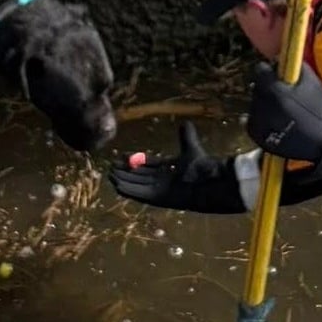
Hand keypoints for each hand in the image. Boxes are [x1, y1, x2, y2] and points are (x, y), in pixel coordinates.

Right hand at [107, 121, 246, 213]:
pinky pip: (141, 194)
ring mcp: (160, 190)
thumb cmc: (203, 166)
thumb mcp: (192, 147)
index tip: (120, 157)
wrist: (212, 181)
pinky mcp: (160, 198)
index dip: (133, 161)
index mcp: (168, 168)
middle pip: (139, 175)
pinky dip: (129, 191)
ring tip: (109, 176)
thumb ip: (186, 137)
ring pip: (137, 184)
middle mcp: (162, 179)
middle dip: (125, 172)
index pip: (146, 164)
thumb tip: (185, 123)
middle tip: (109, 168)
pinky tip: (117, 186)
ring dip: (124, 181)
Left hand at [245, 62, 321, 162]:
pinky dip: (261, 121)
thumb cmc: (318, 105)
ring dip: (264, 105)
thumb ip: (294, 65)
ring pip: (254, 105)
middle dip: (266, 89)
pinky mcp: (257, 136)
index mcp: (274, 90)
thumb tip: (278, 56)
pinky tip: (276, 122)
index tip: (273, 75)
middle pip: (257, 89)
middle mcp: (262, 106)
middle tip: (279, 95)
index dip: (267, 72)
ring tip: (281, 111)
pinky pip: (252, 122)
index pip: (259, 71)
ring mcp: (258, 122)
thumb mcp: (310, 80)